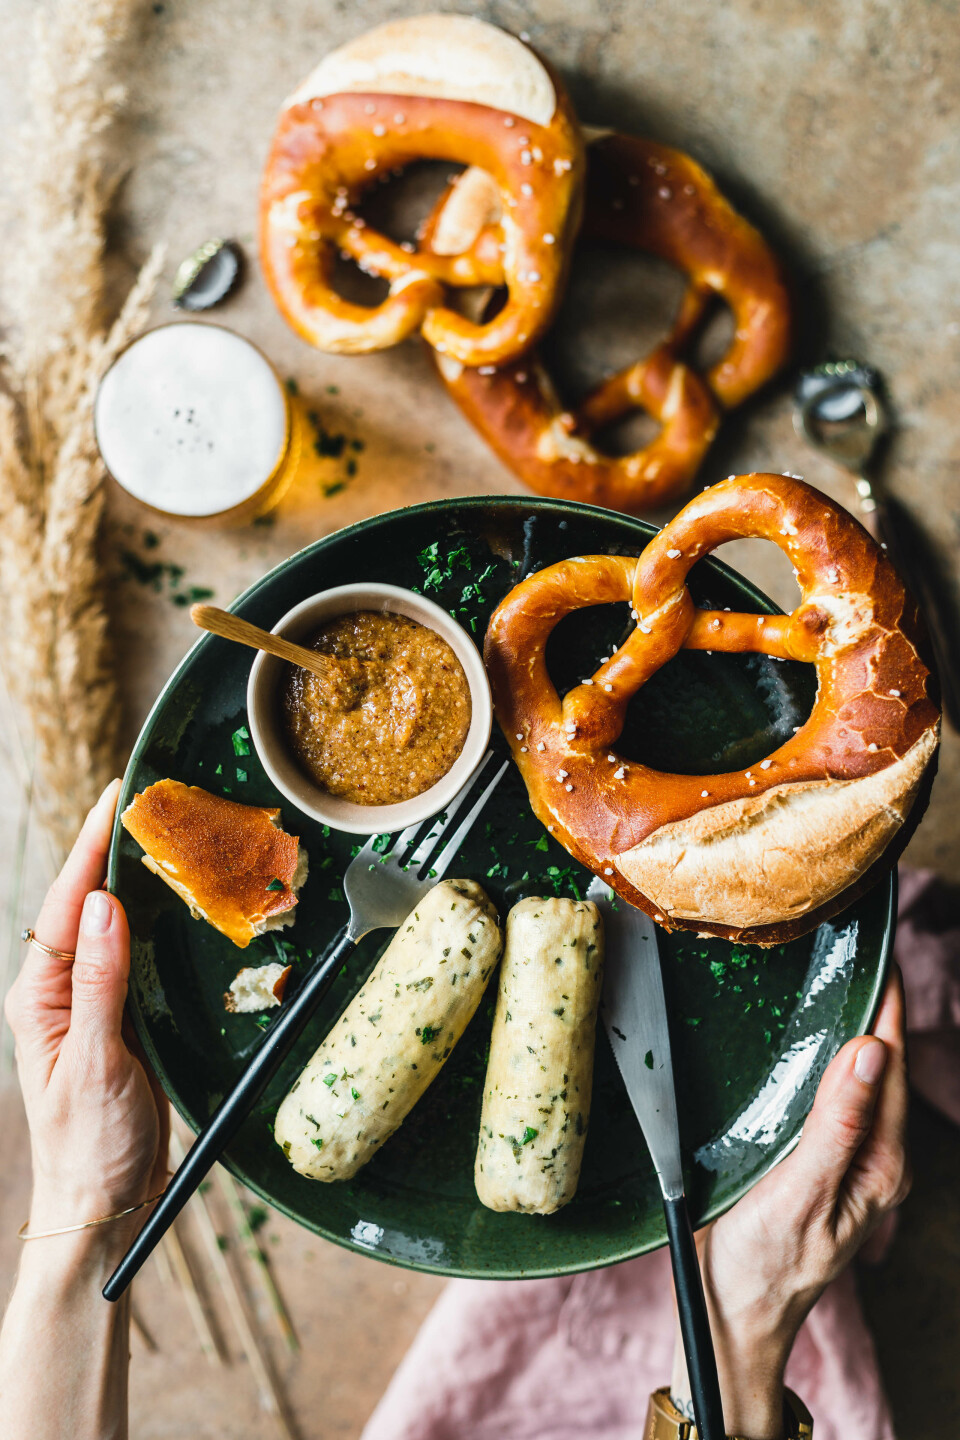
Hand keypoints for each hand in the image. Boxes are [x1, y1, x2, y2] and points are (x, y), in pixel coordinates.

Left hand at [5, 780, 168, 1252]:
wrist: (106, 1206)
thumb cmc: (89, 1145)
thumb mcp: (93, 1062)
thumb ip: (98, 982)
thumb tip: (101, 904)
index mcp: (40, 997)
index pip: (64, 905)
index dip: (91, 847)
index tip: (118, 797)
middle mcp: (63, 991)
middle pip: (87, 904)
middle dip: (118, 850)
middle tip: (158, 803)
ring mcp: (94, 1002)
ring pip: (117, 926)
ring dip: (144, 882)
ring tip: (177, 837)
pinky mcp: (125, 1017)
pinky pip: (141, 956)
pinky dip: (164, 923)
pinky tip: (189, 905)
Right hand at [672, 968, 908, 1437]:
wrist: (729, 1316)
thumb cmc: (761, 1265)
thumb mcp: (800, 1193)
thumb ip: (838, 1124)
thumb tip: (872, 1051)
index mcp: (880, 1162)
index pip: (892, 1061)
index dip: (889, 1000)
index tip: (880, 946)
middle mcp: (874, 1155)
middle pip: (882, 1061)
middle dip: (873, 1000)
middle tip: (852, 940)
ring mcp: (847, 1156)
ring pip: (858, 1073)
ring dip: (850, 1021)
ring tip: (834, 968)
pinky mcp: (818, 1157)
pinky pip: (832, 1091)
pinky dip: (825, 1051)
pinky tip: (805, 1030)